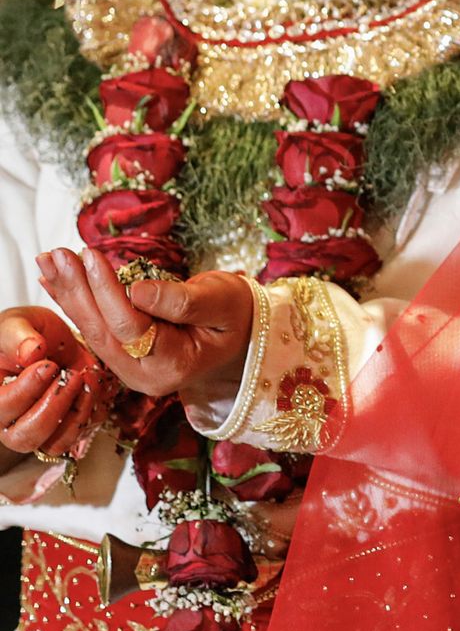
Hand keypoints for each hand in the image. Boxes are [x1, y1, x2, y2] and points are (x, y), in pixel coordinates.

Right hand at [0, 306, 111, 459]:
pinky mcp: (65, 428)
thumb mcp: (16, 324)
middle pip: (27, 436)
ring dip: (77, 412)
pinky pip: (81, 435)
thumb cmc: (24, 334)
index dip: (28, 390)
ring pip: (55, 443)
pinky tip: (94, 384)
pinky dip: (93, 412)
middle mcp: (10, 422)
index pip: (3, 409)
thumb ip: (18, 335)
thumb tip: (30, 352)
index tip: (48, 365)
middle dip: (55, 405)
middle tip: (71, 375)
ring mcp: (39, 429)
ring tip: (86, 377)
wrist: (51, 339)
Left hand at [36, 248, 252, 397]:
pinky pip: (96, 328)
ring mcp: (131, 370)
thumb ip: (183, 300)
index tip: (90, 254)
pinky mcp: (124, 357)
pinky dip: (75, 302)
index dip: (108, 291)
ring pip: (93, 330)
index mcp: (174, 365)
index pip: (131, 327)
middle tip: (55, 255)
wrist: (240, 337)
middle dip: (77, 291)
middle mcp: (145, 376)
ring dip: (69, 294)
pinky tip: (55, 281)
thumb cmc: (236, 314)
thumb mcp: (221, 302)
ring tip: (48, 261)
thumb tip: (137, 290)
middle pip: (103, 331)